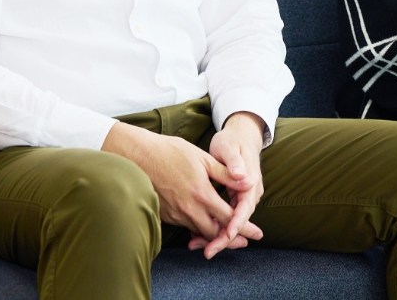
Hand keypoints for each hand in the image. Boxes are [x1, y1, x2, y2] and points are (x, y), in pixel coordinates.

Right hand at [100, 122, 259, 254]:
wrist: (138, 156)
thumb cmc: (171, 152)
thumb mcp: (202, 158)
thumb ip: (226, 173)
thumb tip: (248, 181)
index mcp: (202, 194)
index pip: (229, 218)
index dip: (245, 227)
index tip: (257, 234)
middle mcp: (189, 209)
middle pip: (215, 232)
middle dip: (232, 239)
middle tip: (244, 243)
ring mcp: (176, 214)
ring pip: (200, 232)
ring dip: (214, 236)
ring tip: (227, 238)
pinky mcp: (166, 215)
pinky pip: (186, 227)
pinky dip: (197, 230)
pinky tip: (203, 227)